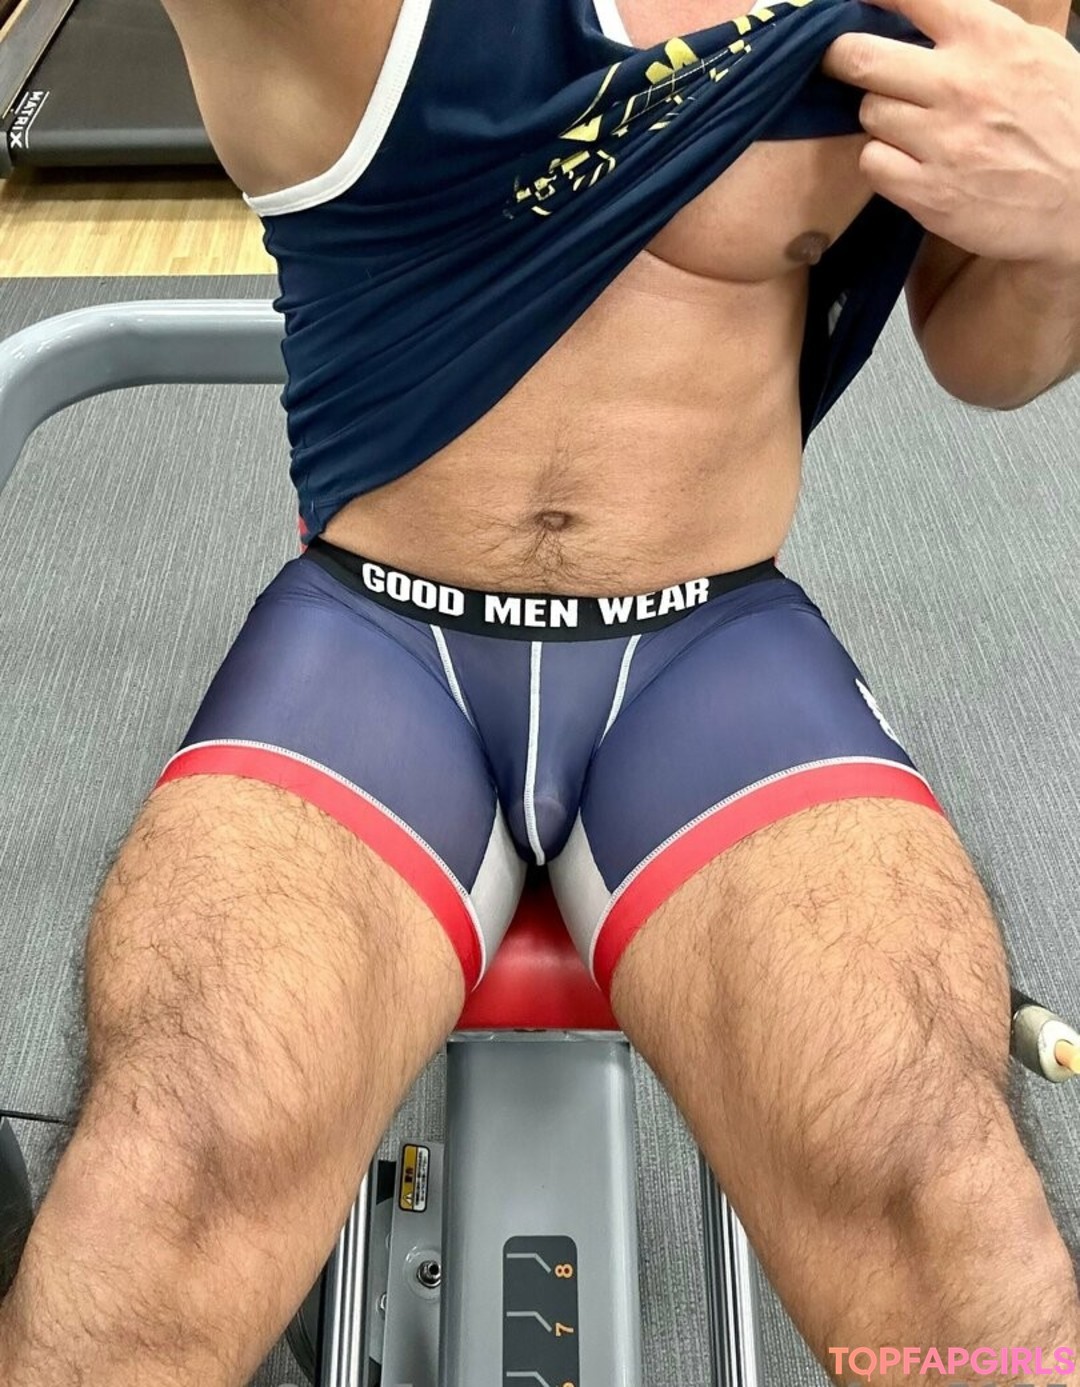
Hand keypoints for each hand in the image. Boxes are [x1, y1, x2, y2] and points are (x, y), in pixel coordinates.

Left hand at [820, 0, 1079, 267]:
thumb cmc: (1063, 121)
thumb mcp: (1035, 53)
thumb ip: (979, 32)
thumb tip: (919, 14)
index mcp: (989, 38)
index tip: (855, 2)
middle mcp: (959, 84)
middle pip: (860, 58)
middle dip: (843, 59)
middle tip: (843, 64)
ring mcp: (941, 141)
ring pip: (868, 113)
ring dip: (878, 118)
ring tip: (907, 127)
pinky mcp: (928, 192)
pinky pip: (871, 163)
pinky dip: (882, 162)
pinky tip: (907, 163)